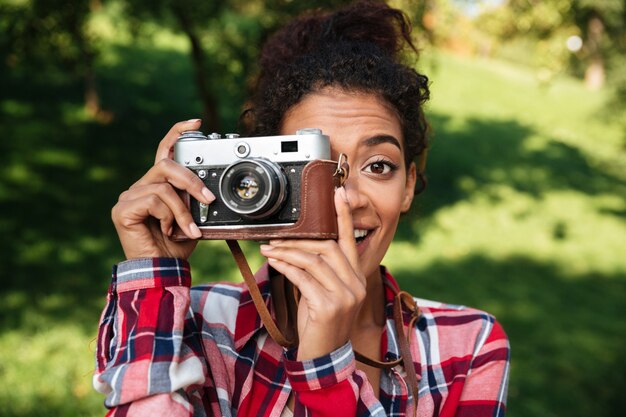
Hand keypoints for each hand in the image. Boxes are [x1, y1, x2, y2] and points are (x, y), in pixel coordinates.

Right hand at [111, 119, 214, 259]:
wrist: (162, 271)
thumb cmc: (175, 247)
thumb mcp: (193, 218)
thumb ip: (195, 200)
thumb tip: (210, 188)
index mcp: (156, 186)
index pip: (164, 152)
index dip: (177, 133)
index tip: (197, 123)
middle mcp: (140, 187)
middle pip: (166, 165)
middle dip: (191, 181)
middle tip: (208, 200)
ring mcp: (128, 197)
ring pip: (163, 186)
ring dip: (183, 210)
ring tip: (188, 229)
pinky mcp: (122, 209)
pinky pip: (154, 200)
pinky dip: (168, 216)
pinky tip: (166, 231)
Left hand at [260, 187, 365, 359]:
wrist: (323, 358)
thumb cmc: (320, 324)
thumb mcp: (322, 294)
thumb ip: (316, 272)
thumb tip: (295, 249)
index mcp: (356, 278)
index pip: (350, 241)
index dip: (344, 216)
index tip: (338, 193)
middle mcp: (355, 285)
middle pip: (328, 247)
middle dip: (300, 239)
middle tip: (276, 237)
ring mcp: (345, 296)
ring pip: (313, 261)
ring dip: (287, 252)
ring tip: (269, 249)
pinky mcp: (328, 306)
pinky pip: (302, 278)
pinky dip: (285, 267)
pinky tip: (273, 263)